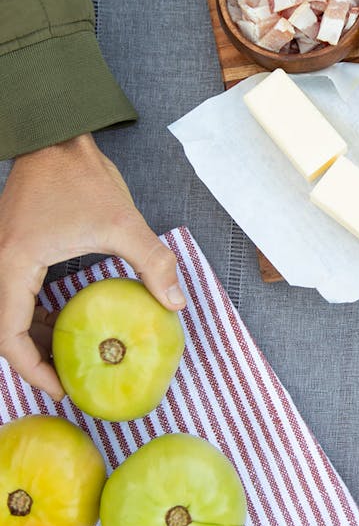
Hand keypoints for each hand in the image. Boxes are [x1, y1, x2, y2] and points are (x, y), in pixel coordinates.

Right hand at [0, 133, 185, 399]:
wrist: (57, 137)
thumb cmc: (82, 177)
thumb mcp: (123, 223)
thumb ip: (152, 263)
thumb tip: (175, 303)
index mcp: (14, 265)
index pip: (8, 336)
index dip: (31, 370)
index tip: (60, 388)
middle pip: (6, 329)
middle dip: (36, 358)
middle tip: (69, 378)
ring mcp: (3, 254)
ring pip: (11, 311)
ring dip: (37, 335)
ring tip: (71, 354)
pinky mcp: (14, 246)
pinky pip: (18, 291)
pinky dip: (38, 310)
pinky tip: (67, 317)